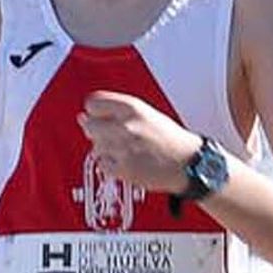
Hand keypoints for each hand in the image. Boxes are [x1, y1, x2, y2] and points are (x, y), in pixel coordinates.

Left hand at [78, 92, 199, 194]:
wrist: (189, 163)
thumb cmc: (170, 138)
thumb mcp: (146, 114)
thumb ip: (115, 112)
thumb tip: (83, 117)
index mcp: (132, 108)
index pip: (93, 103)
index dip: (94, 111)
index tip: (97, 116)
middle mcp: (126, 126)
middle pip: (89, 126)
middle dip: (97, 131)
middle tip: (112, 136)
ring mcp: (123, 149)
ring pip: (96, 147)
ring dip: (106, 149)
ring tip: (126, 150)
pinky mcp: (123, 169)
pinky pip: (102, 165)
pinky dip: (110, 165)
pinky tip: (126, 162)